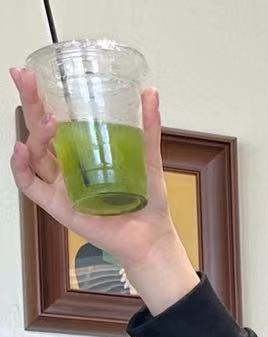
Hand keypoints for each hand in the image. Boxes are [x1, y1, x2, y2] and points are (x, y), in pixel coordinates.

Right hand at [8, 66, 179, 272]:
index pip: (55, 118)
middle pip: (39, 130)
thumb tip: (150, 92)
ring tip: (48, 121)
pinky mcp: (58, 205)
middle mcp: (67, 165)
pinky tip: (21, 150)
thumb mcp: (148, 157)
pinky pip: (29, 185)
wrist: (151, 237)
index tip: (34, 72)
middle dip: (30, 102)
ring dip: (35, 134)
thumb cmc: (147, 201)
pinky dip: (20, 168)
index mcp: (82, 150)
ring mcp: (60, 185)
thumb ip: (147, 127)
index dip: (42, 96)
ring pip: (34, 154)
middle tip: (26, 78)